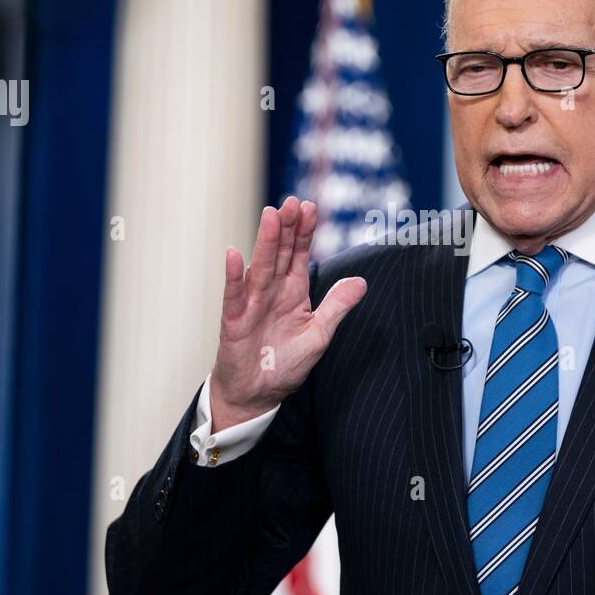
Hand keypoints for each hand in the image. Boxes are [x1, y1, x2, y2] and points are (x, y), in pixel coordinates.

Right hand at [209, 196, 366, 431]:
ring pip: (260, 267)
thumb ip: (336, 307)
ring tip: (272, 216)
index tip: (311, 207)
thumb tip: (361, 282)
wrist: (256, 393)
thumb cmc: (284, 363)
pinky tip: (234, 254)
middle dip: (287, 228)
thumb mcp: (319, 335)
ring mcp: (251, 303)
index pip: (300, 254)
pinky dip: (234, 276)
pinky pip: (234, 295)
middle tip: (293, 202)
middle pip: (281, 253)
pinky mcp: (234, 321)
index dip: (305, 232)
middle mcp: (272, 291)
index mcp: (293, 291)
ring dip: (266, 242)